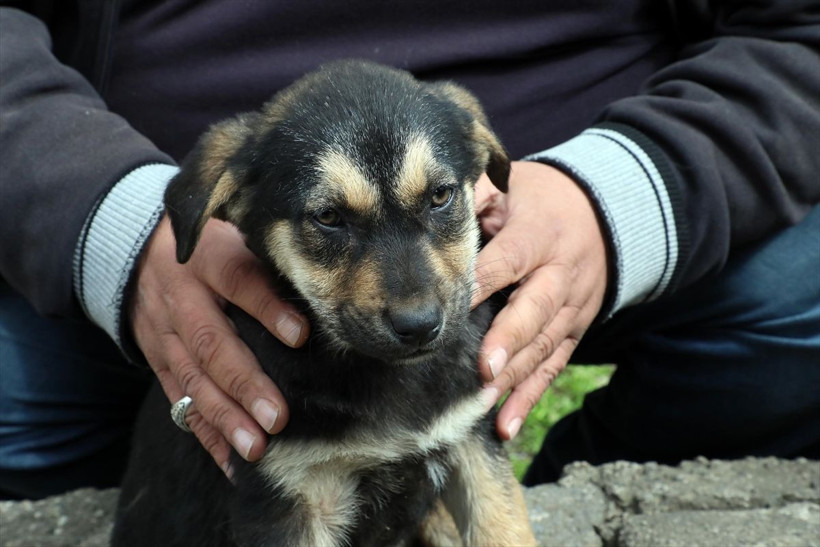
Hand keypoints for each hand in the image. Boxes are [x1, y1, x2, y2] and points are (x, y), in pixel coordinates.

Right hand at [129, 216, 308, 474]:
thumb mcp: (236, 234)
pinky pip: (178, 400)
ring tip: (256, 448)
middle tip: (277, 418)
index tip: (301, 335)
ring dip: (224, 418)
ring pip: (192, 380)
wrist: (136, 249)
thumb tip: (325, 287)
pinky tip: (231, 459)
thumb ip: (269, 259)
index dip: (268, 308)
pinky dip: (205, 432)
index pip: (239, 281)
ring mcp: (165, 334)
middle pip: (211, 343)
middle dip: (245, 384)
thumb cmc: (212, 244)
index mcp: (209, 260)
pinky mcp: (158, 361)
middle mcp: (182, 299)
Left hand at [472, 161, 608, 439]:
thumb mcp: (513, 185)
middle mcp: (559, 274)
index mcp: (538, 235)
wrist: (605, 212)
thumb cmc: (540, 199)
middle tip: (484, 367)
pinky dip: (531, 397)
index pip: (506, 261)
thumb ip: (478, 194)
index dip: (479, 283)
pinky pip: (553, 367)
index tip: (450, 305)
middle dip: (509, 340)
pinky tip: (507, 424)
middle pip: (534, 309)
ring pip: (544, 345)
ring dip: (515, 375)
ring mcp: (571, 307)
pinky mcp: (574, 330)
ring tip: (486, 400)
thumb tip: (436, 204)